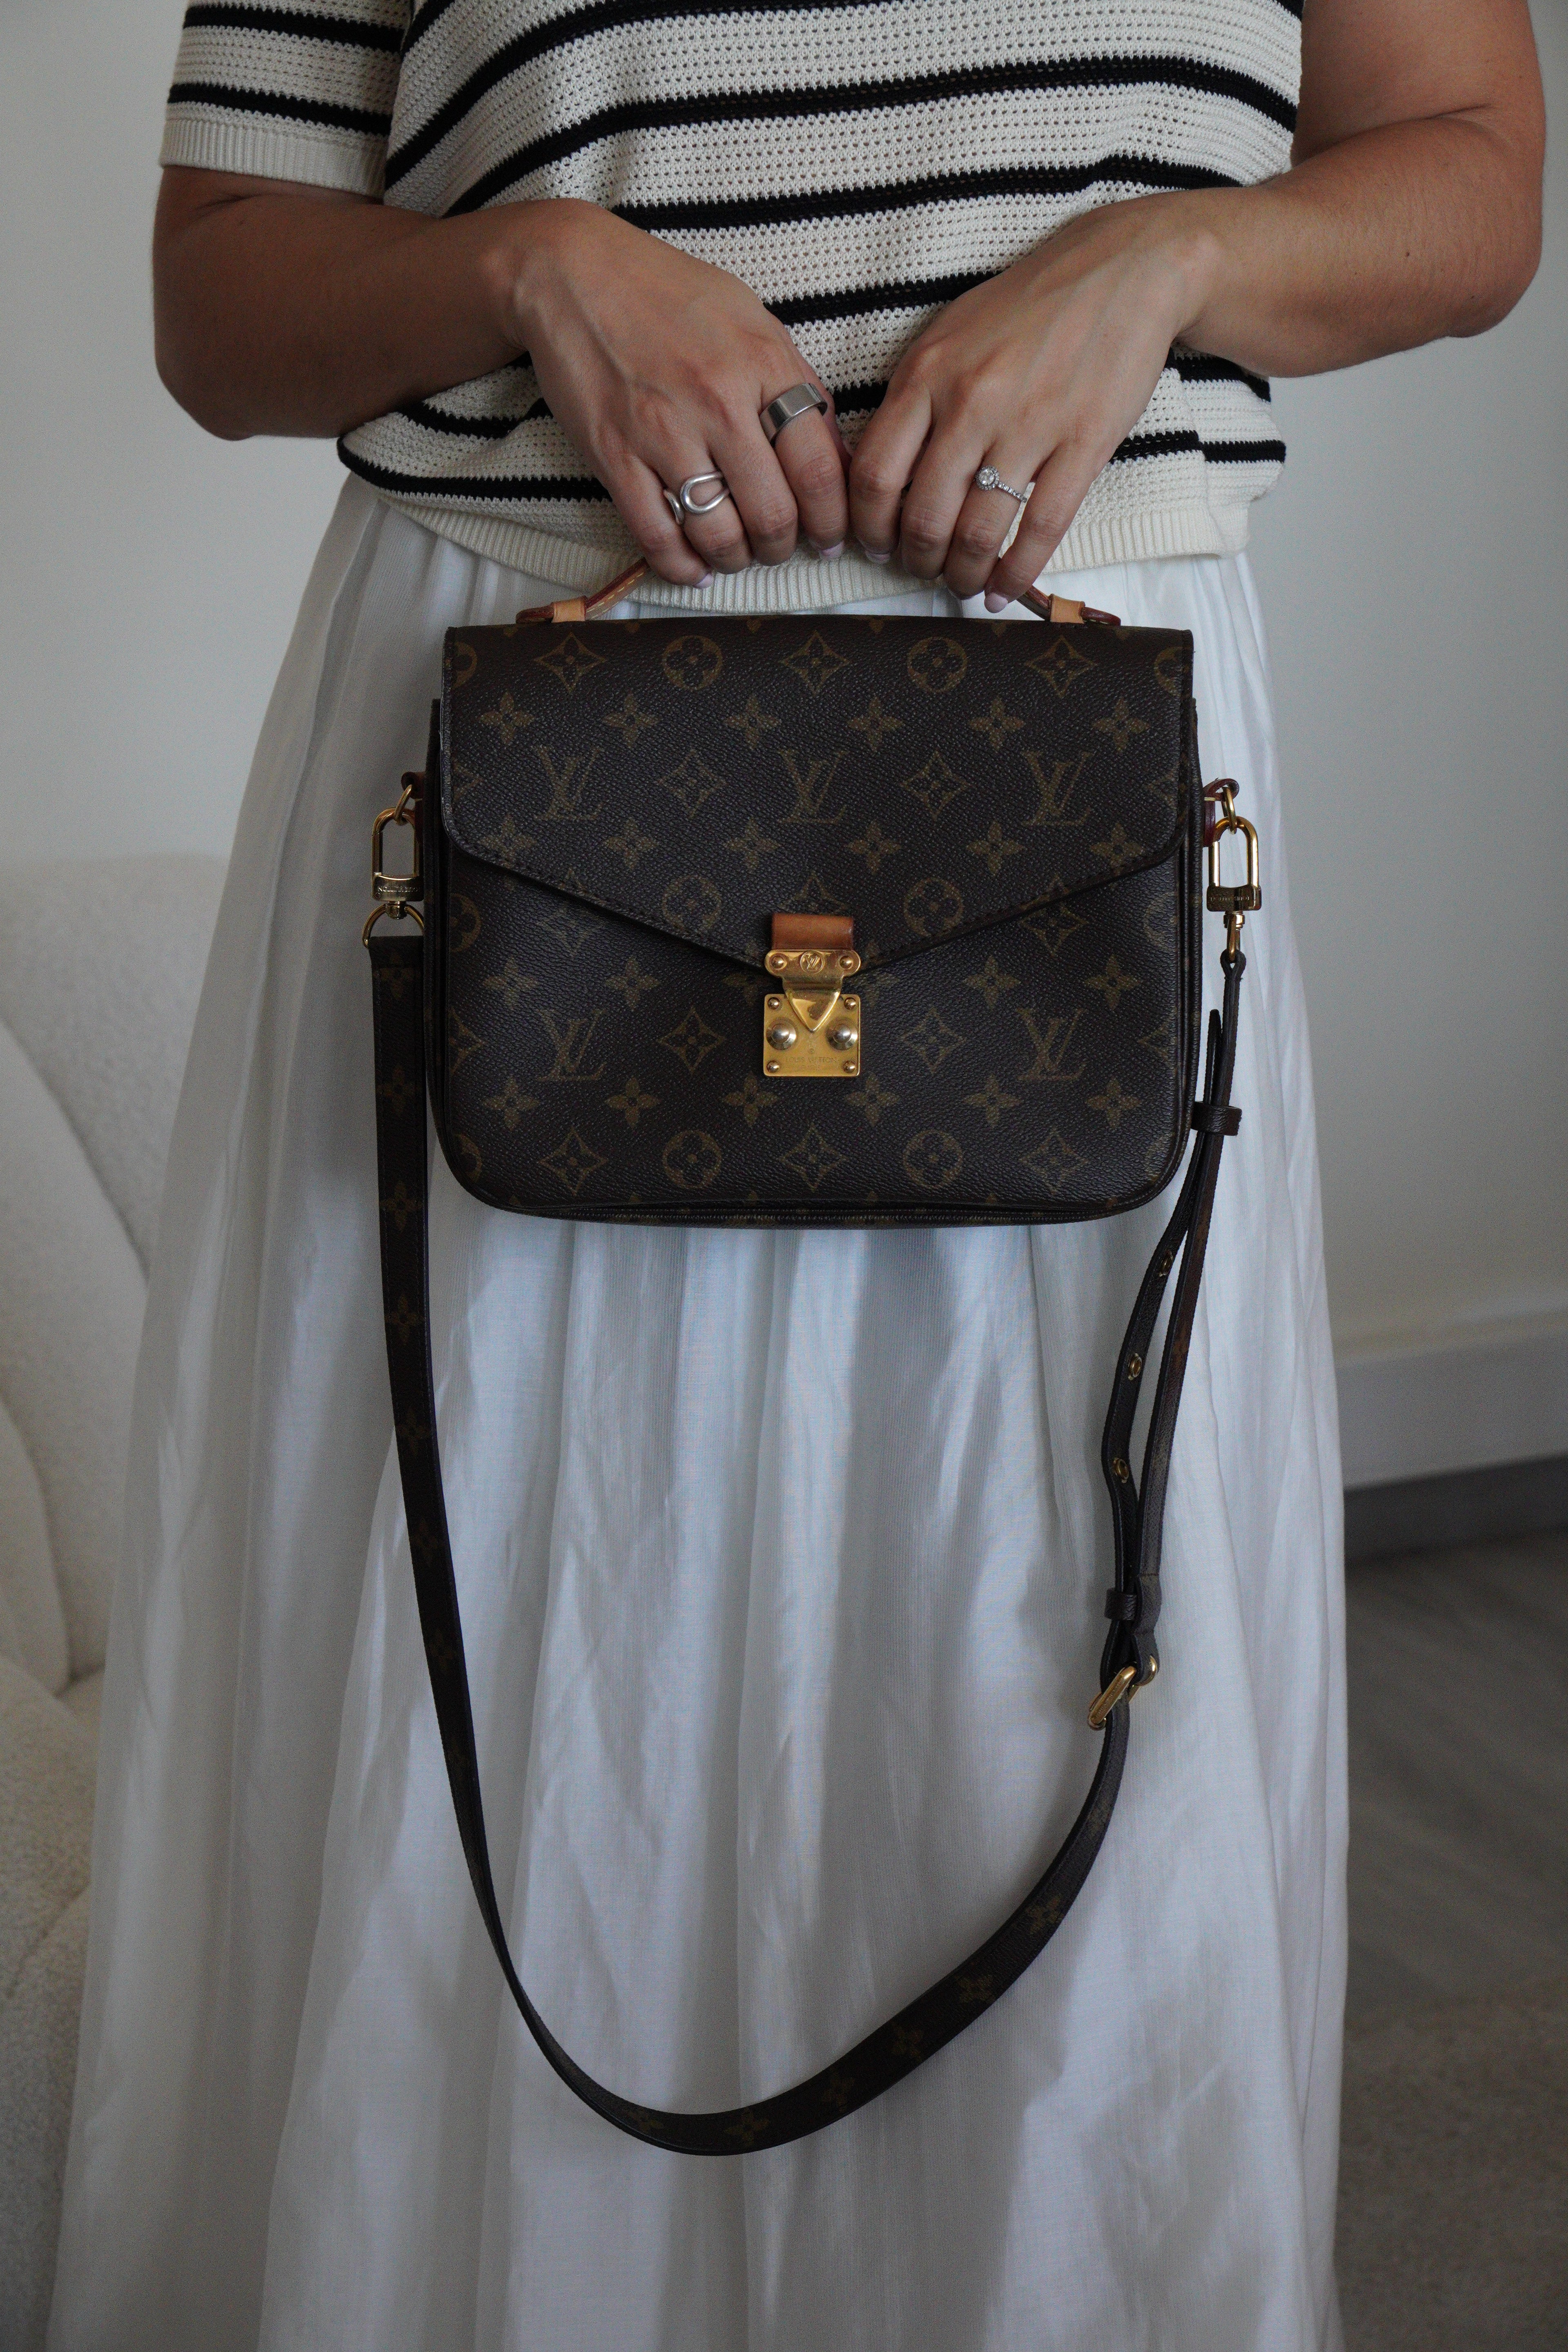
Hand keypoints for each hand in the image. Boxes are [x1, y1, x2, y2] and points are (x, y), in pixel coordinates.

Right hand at [505, 201, 849, 586]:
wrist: (575, 275)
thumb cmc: (670, 296)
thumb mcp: (752, 322)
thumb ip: (795, 385)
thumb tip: (838, 455)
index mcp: (763, 365)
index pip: (820, 468)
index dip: (832, 519)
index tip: (830, 537)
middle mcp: (718, 401)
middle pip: (775, 512)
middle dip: (784, 547)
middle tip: (780, 548)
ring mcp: (663, 432)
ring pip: (720, 534)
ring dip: (736, 558)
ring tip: (737, 553)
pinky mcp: (614, 455)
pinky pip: (658, 536)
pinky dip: (682, 567)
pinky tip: (694, 568)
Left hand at [848, 198, 1209, 606]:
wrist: (1121, 269)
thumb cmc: (1029, 306)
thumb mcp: (951, 334)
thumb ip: (916, 398)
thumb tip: (885, 472)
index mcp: (928, 373)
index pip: (875, 474)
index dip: (868, 527)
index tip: (875, 546)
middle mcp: (971, 402)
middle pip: (923, 515)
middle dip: (916, 560)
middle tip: (922, 570)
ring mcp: (1030, 425)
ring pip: (978, 532)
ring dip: (963, 574)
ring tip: (962, 584)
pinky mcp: (1084, 443)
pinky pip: (1040, 529)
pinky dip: (1017, 573)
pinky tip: (1004, 591)